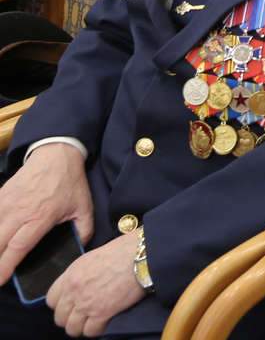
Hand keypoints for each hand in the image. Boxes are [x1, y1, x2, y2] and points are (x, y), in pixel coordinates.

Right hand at [0, 142, 93, 280]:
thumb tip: (78, 249)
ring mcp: (6, 203)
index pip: (18, 247)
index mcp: (40, 217)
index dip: (6, 266)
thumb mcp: (84, 207)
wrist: (56, 155)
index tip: (0, 281)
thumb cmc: (69, 183)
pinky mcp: (0, 196)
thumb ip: (83, 231)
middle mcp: (19, 212)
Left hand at [46, 231, 141, 336]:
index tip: (71, 305)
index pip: (51, 300)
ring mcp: (86, 304)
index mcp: (70, 276)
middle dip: (71, 319)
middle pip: (60, 318)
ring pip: (73, 329)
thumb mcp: (92, 258)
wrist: (141, 255)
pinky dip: (97, 330)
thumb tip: (81, 285)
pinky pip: (91, 331)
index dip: (61, 305)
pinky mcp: (102, 313)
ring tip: (94, 322)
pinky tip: (106, 322)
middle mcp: (74, 292)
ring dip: (82, 327)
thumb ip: (80, 274)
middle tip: (83, 316)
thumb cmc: (122, 251)